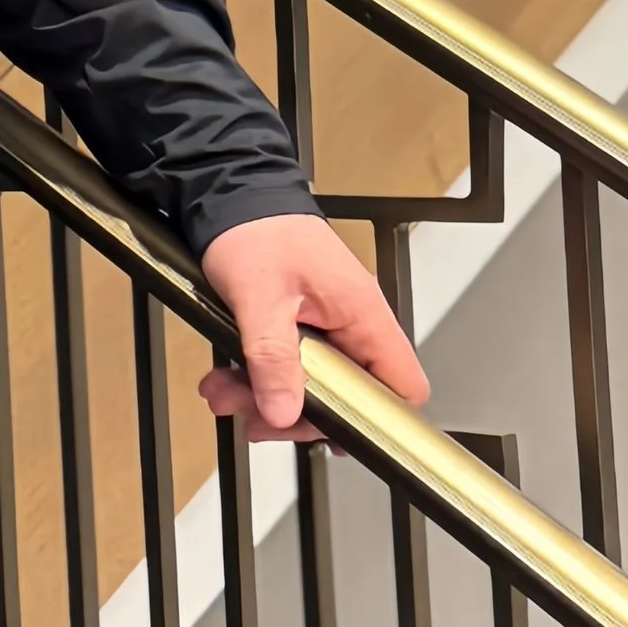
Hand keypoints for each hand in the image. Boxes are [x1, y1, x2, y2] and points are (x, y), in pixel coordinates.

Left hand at [197, 212, 428, 443]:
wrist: (228, 192)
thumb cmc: (255, 228)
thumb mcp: (259, 298)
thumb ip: (273, 357)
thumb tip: (285, 411)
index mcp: (363, 314)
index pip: (402, 386)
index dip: (376, 420)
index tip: (332, 434)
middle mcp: (353, 322)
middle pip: (349, 395)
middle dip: (297, 413)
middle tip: (257, 420)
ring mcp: (327, 324)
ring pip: (312, 384)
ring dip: (266, 396)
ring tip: (225, 393)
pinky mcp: (300, 323)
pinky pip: (289, 365)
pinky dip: (257, 376)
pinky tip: (227, 378)